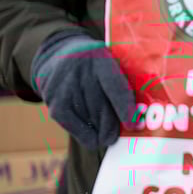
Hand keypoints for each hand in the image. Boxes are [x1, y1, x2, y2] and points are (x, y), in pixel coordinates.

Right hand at [31, 32, 135, 148]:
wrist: (58, 57)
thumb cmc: (95, 65)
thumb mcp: (110, 62)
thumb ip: (124, 82)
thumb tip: (138, 118)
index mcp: (101, 60)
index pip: (115, 89)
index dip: (126, 111)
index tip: (135, 126)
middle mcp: (80, 73)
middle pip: (103, 110)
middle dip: (115, 127)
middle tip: (123, 132)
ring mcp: (64, 89)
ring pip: (91, 122)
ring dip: (103, 131)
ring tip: (108, 129)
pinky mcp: (54, 104)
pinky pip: (75, 129)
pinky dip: (88, 137)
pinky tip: (95, 137)